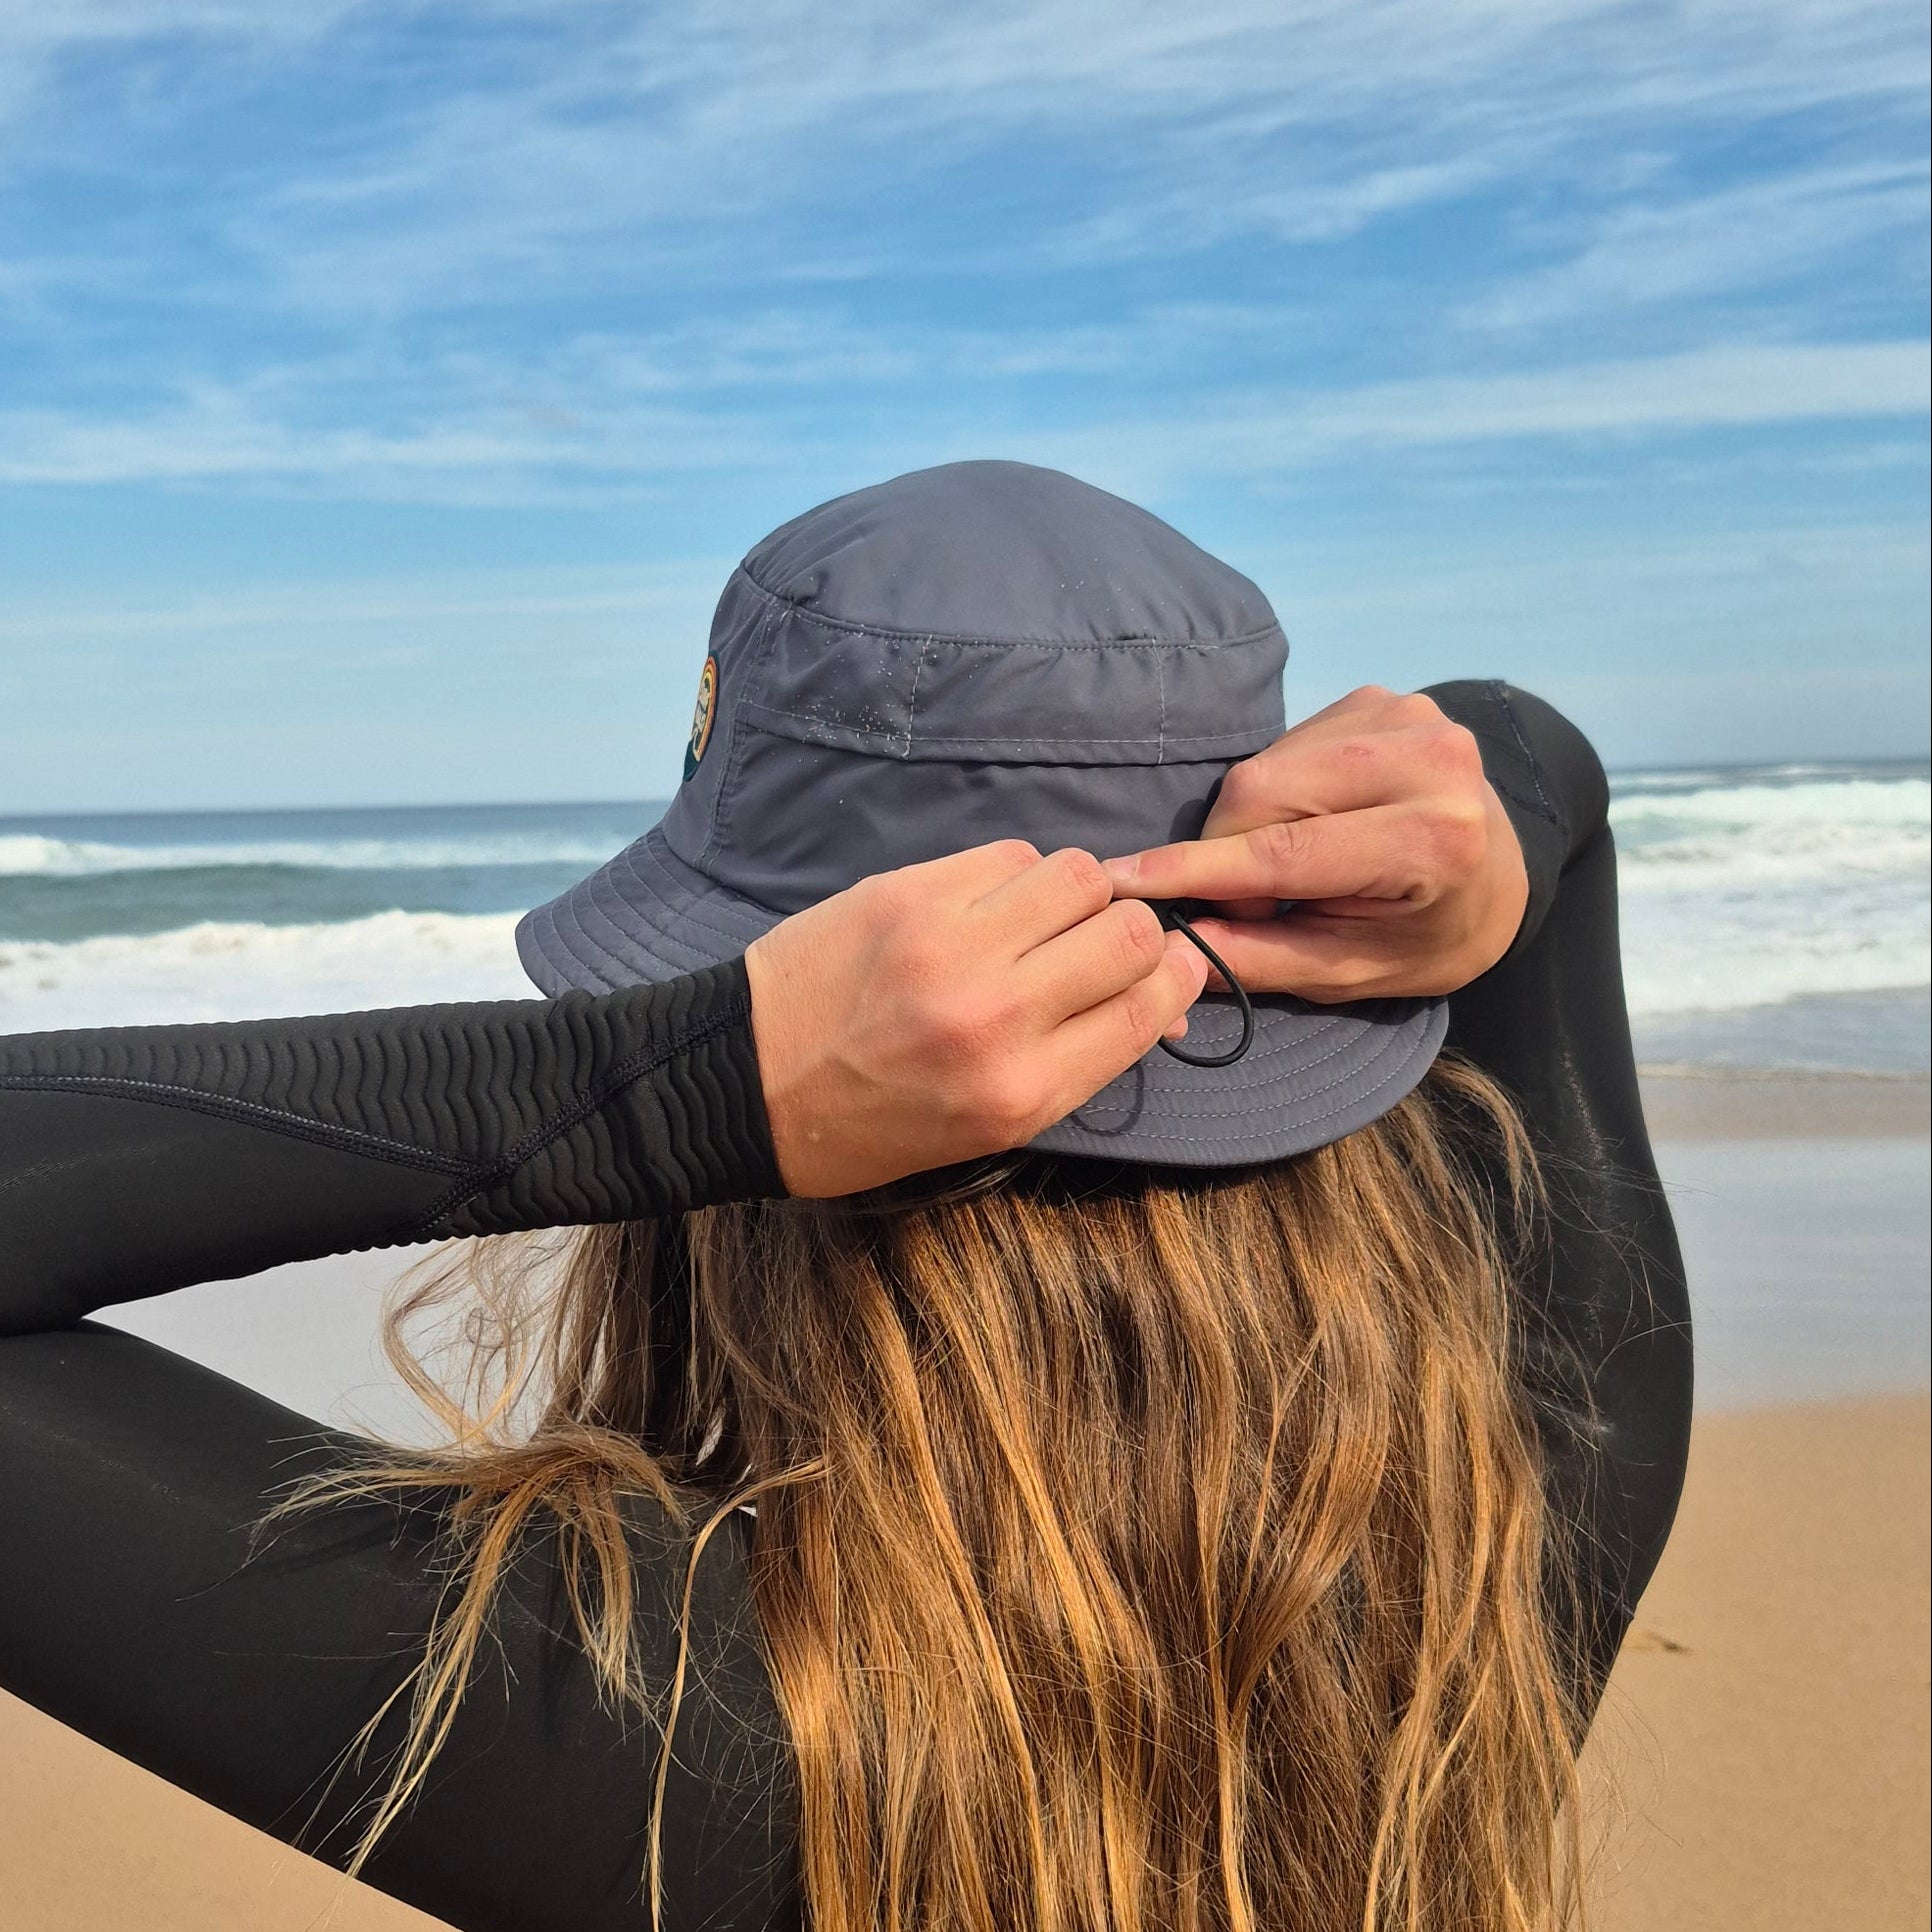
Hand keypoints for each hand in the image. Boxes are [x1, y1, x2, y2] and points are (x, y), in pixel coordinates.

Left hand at [744, 842, 1210, 1196]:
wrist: (742, 1083)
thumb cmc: (868, 1122)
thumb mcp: (986, 1127)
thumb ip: (1077, 1060)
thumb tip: (1162, 999)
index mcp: (1019, 1092)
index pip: (1147, 1008)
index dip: (1174, 980)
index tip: (1165, 969)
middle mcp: (995, 1017)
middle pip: (1127, 933)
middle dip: (1130, 935)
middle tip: (1098, 946)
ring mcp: (950, 946)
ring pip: (1077, 876)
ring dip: (1076, 896)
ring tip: (1040, 921)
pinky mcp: (908, 893)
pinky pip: (1008, 855)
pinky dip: (1014, 877)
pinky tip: (986, 907)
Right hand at [1101, 686, 1527, 1002]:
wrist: (1496, 878)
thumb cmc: (1424, 936)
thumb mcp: (1352, 973)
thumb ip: (1263, 960)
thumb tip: (1179, 948)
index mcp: (1437, 841)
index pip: (1287, 853)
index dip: (1196, 870)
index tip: (1121, 880)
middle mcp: (1431, 761)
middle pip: (1262, 793)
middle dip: (1225, 854)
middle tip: (1251, 909)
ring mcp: (1408, 715)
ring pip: (1264, 767)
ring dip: (1249, 825)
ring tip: (1290, 872)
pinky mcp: (1382, 698)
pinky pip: (1283, 746)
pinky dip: (1275, 795)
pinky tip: (1310, 824)